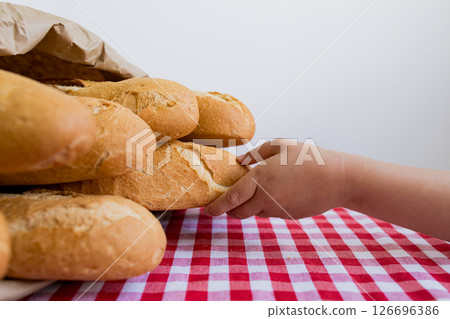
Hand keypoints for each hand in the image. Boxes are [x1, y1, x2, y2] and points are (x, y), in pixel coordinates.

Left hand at [204, 139, 347, 219]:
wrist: (337, 178)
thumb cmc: (308, 157)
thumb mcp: (281, 145)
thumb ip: (256, 154)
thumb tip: (239, 162)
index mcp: (260, 178)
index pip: (231, 199)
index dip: (216, 207)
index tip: (208, 211)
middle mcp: (266, 197)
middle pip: (238, 212)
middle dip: (230, 209)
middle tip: (229, 200)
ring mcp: (277, 209)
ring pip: (254, 213)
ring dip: (250, 205)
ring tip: (262, 189)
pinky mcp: (287, 216)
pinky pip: (269, 213)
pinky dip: (266, 206)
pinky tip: (279, 192)